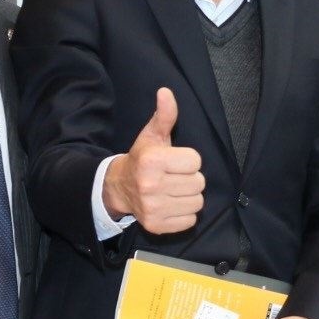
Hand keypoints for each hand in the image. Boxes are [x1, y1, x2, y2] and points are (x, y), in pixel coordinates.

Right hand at [103, 88, 204, 233]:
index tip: (174, 161)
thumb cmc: (142, 159)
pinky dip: (184, 213)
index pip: (195, 161)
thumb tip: (166, 92)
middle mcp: (151, 186)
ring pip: (197, 203)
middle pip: (198, 183)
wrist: (119, 187)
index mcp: (152, 161)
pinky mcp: (157, 225)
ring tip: (173, 190)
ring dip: (189, 196)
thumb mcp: (152, 135)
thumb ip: (165, 115)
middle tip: (173, 176)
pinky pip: (190, 220)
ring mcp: (153, 208)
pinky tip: (170, 204)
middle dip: (189, 178)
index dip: (188, 160)